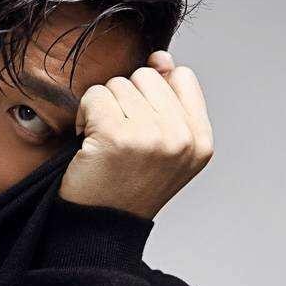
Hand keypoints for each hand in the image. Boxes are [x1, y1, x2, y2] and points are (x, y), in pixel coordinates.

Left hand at [58, 50, 213, 220]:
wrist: (98, 228)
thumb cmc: (126, 184)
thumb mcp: (162, 146)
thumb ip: (168, 100)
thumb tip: (161, 57)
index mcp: (201, 141)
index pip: (182, 77)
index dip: (154, 90)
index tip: (140, 122)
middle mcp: (183, 139)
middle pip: (147, 76)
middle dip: (125, 100)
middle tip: (118, 136)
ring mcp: (153, 138)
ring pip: (118, 83)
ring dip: (102, 108)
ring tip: (104, 142)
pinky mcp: (118, 137)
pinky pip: (95, 95)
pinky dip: (83, 115)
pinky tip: (88, 143)